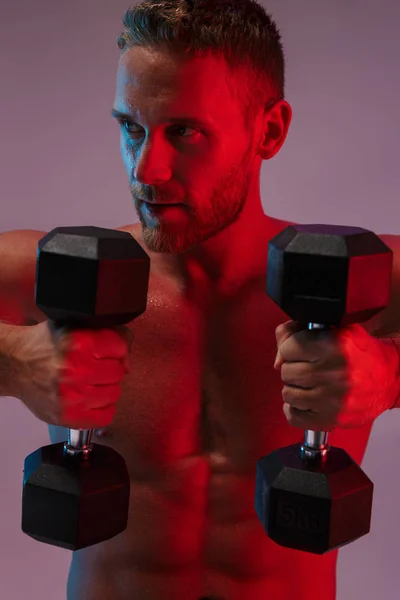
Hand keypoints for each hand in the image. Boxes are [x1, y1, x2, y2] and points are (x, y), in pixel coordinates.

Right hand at [11, 321, 131, 429]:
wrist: (16, 365)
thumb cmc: (48, 344)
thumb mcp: (76, 326)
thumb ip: (109, 333)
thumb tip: (128, 361)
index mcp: (79, 343)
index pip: (119, 346)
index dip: (116, 348)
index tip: (106, 351)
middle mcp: (76, 369)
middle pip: (118, 372)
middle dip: (110, 368)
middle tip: (96, 367)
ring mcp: (72, 395)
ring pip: (113, 394)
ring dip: (106, 388)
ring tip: (92, 383)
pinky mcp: (68, 416)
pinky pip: (104, 417)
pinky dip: (102, 408)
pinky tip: (92, 400)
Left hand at [274, 320, 399, 429]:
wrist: (391, 378)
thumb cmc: (362, 353)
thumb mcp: (336, 330)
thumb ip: (298, 332)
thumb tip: (277, 359)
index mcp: (334, 346)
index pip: (289, 347)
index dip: (291, 348)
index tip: (300, 350)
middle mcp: (333, 373)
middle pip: (287, 371)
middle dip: (294, 368)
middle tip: (308, 368)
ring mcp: (332, 399)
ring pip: (288, 394)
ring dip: (296, 389)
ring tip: (311, 384)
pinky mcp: (332, 419)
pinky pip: (294, 417)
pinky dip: (296, 410)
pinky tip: (307, 402)